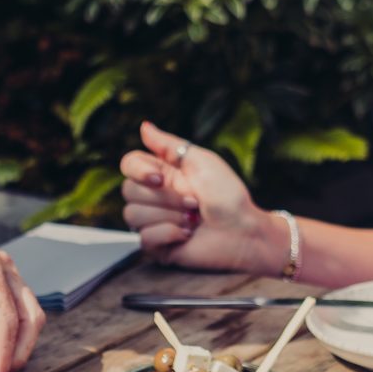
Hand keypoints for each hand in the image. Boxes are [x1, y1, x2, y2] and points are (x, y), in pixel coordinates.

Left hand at [0, 230, 44, 371]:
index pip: (6, 318)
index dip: (3, 353)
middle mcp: (3, 268)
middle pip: (29, 319)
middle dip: (15, 353)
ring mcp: (5, 277)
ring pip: (27, 320)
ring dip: (13, 349)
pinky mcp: (0, 290)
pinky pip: (14, 320)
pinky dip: (5, 342)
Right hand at [119, 120, 282, 272]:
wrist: (243, 231)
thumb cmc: (229, 196)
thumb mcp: (201, 162)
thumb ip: (169, 145)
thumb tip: (144, 126)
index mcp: (163, 174)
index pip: (129, 165)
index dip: (138, 171)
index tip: (160, 178)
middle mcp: (155, 196)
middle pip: (129, 191)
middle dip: (165, 198)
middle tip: (193, 202)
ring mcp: (155, 221)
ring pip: (133, 215)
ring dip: (169, 216)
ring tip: (193, 219)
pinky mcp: (158, 245)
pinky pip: (144, 237)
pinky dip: (169, 234)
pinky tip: (187, 234)